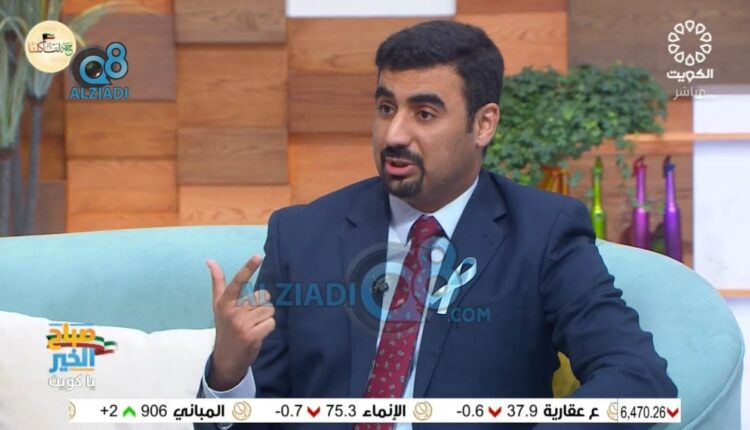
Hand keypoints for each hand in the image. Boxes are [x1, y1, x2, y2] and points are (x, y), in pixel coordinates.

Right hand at [206, 256, 275, 390]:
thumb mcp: (218, 305)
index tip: (258, 256)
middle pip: (264, 296)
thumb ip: (218, 283)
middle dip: (263, 305)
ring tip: (254, 326)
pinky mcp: (252, 335)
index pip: (238, 281)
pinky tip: (258, 334)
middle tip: (252, 317)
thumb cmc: (225, 328)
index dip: (248, 268)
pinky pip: (271, 322)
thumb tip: (210, 261)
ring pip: (269, 309)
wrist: (225, 359)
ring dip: (265, 318)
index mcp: (225, 301)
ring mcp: (242, 324)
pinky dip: (268, 328)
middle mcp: (233, 311)